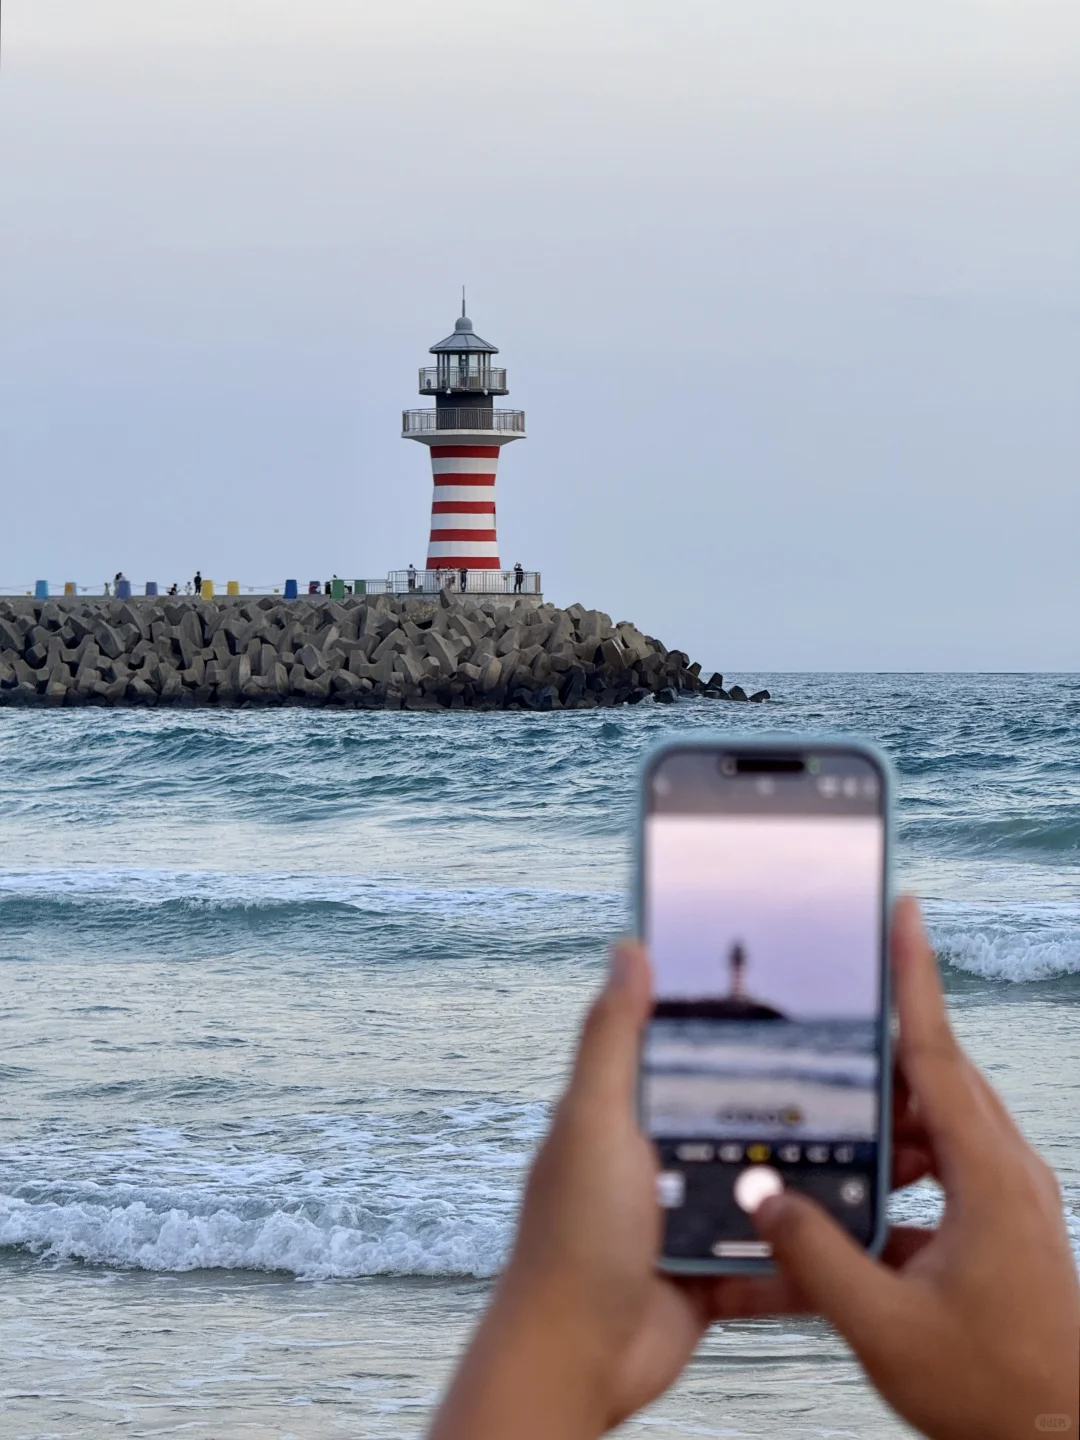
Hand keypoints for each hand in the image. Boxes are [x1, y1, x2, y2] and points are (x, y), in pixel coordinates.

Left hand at [430, 940, 866, 1437]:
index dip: (743, 1027)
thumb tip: (630, 950)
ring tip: (888, 1153)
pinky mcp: (712, 1271)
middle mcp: (659, 1157)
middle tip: (871, 1085)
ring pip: (768, 1183)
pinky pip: (775, 1254)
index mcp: (627, 1111)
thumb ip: (614, 1038)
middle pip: (744, 1116)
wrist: (576, 1359)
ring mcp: (687, 1216)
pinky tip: (864, 1230)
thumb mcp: (594, 1121)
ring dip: (821, 1175)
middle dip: (803, 1104)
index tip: (803, 1003)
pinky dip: (813, 1249)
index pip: (691, 1050)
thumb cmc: (570, 1239)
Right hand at [754, 896, 1079, 1439]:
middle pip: (938, 1074)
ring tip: (837, 1105)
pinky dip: (905, 1153)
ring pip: (943, 1119)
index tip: (903, 912)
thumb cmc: (995, 1392)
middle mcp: (1006, 1173)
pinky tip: (863, 1186)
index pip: (937, 1053)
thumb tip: (760, 1195)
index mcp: (988, 1178)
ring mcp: (1009, 1198)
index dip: (915, 977)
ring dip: (892, 1107)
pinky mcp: (1003, 1225)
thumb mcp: (885, 1327)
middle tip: (839, 995)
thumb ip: (814, 1255)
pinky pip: (948, 1161)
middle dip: (887, 1032)